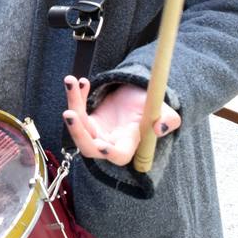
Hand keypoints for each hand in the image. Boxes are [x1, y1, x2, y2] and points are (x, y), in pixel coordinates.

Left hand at [61, 76, 181, 165]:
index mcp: (130, 142)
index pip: (119, 155)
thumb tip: (159, 128)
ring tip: (71, 82)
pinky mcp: (88, 121)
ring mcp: (97, 132)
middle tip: (69, 113)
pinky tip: (81, 82)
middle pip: (88, 147)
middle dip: (76, 132)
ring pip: (78, 125)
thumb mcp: (165, 110)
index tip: (100, 143)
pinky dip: (76, 96)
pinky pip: (76, 111)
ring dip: (72, 104)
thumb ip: (167, 120)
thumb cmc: (153, 106)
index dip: (109, 153)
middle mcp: (111, 141)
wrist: (139, 95)